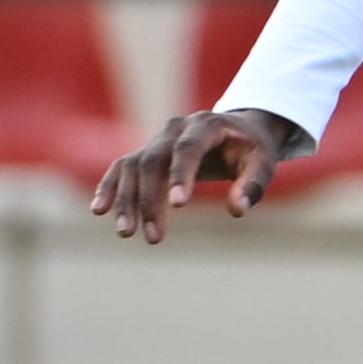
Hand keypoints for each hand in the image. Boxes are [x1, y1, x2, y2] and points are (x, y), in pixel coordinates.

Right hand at [93, 106, 291, 241]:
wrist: (239, 129)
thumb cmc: (252, 149)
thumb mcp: (263, 163)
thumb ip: (253, 185)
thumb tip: (237, 210)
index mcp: (207, 125)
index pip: (188, 149)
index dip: (181, 175)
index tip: (178, 206)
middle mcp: (176, 128)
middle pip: (153, 161)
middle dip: (149, 200)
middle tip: (153, 238)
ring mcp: (158, 139)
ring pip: (133, 166)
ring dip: (126, 200)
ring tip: (125, 233)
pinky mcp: (148, 152)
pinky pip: (122, 167)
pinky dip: (110, 187)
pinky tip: (99, 210)